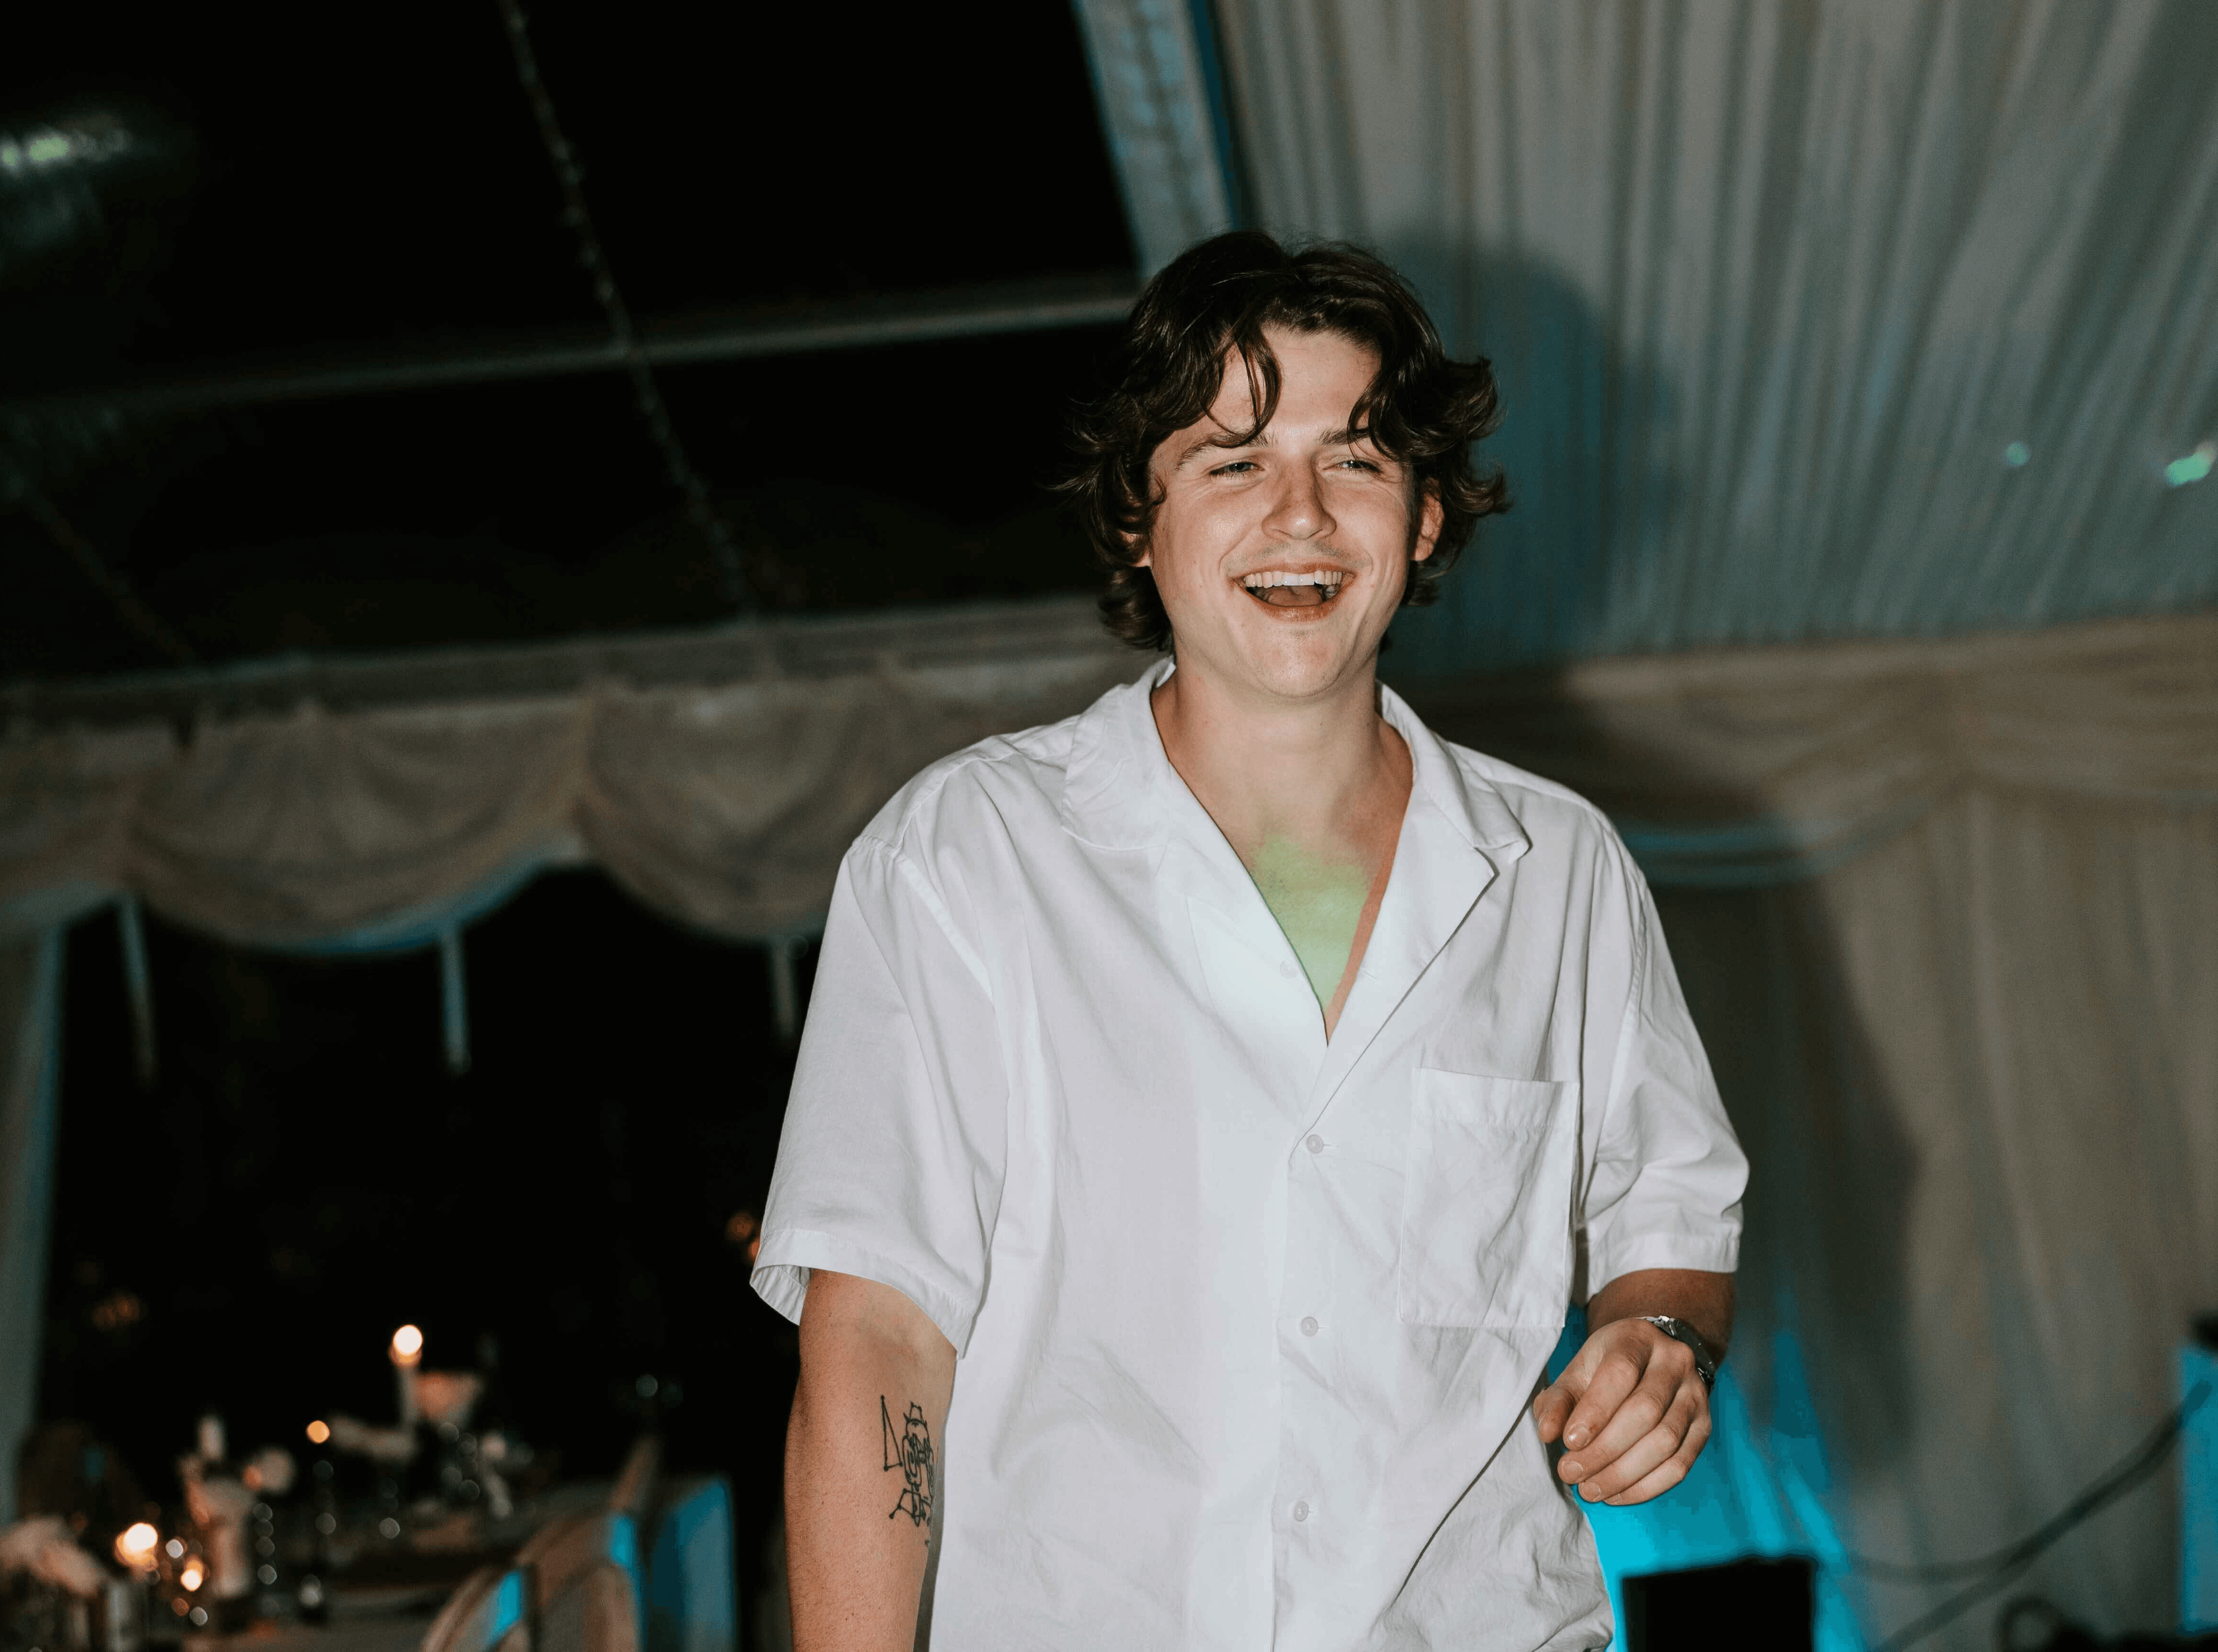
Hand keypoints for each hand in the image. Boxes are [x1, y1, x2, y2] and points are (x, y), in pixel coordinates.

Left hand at [1531, 1316, 1711, 1504]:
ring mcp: (1695, 1395)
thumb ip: (1558, 1401)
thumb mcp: (1577, 1373)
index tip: (1568, 1442)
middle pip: (1646, 1411)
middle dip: (1604, 1450)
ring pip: (1666, 1441)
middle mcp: (1674, 1363)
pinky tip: (1615, 1494)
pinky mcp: (1704, 1427)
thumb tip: (1547, 1434)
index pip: (1621, 1372)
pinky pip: (1680, 1465)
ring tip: (1589, 1489)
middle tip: (1571, 1473)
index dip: (1595, 1411)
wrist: (1652, 1360)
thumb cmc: (1606, 1369)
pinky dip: (1645, 1487)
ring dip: (1623, 1474)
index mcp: (1637, 1340)